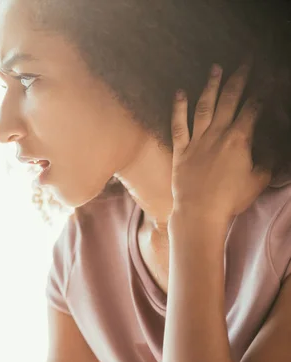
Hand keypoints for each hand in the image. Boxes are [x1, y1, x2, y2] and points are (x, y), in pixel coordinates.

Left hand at [170, 63, 271, 221]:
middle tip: (245, 60)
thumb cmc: (231, 199)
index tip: (268, 76)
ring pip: (205, 106)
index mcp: (240, 139)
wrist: (200, 212)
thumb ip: (266, 161)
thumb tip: (272, 150)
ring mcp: (197, 140)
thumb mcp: (258, 180)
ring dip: (211, 85)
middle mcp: (218, 134)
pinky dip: (178, 107)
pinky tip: (179, 92)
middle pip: (230, 100)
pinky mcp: (180, 150)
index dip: (263, 90)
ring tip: (216, 67)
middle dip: (239, 78)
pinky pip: (178, 124)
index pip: (254, 107)